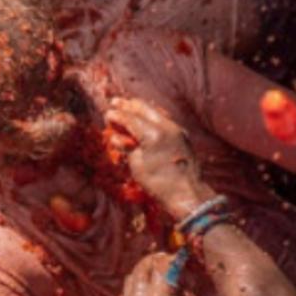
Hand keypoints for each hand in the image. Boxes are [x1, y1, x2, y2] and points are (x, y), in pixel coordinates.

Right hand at [104, 97, 208, 219]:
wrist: (187, 194)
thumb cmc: (159, 184)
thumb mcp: (137, 166)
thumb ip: (127, 148)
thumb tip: (116, 137)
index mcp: (152, 134)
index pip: (131, 119)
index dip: (118, 115)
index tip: (108, 113)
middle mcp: (166, 127)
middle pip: (144, 109)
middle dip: (129, 105)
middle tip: (115, 102)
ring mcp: (176, 129)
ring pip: (155, 111)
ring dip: (141, 109)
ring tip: (129, 106)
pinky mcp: (182, 135)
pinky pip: (164, 119)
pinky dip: (152, 116)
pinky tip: (145, 118)